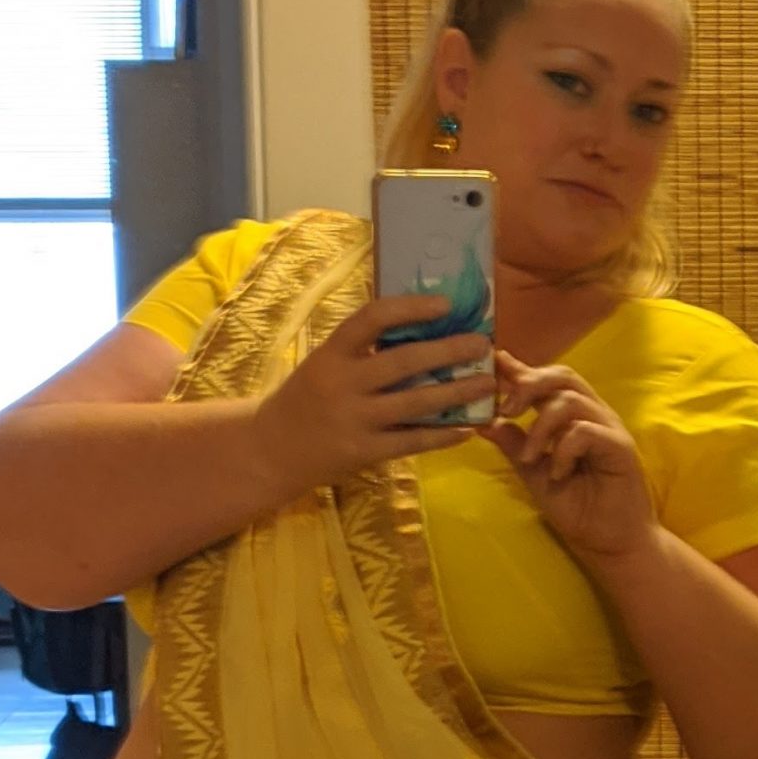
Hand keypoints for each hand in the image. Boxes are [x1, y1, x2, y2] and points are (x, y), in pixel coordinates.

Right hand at [255, 295, 493, 495]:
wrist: (271, 450)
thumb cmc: (307, 398)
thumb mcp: (324, 363)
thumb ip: (362, 349)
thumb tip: (419, 327)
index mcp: (332, 353)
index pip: (372, 318)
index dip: (410, 308)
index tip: (446, 305)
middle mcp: (343, 384)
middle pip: (404, 362)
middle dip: (448, 350)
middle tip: (482, 344)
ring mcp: (354, 420)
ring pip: (415, 404)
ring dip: (456, 392)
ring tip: (486, 383)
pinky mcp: (363, 452)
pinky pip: (411, 442)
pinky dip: (442, 435)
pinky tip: (467, 428)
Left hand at [486, 351, 657, 568]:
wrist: (610, 544)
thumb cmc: (579, 509)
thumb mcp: (534, 475)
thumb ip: (513, 446)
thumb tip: (483, 423)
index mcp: (572, 418)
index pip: (547, 382)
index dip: (521, 368)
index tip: (495, 360)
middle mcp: (592, 415)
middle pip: (563, 376)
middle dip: (529, 384)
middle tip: (505, 409)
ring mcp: (608, 428)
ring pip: (570, 401)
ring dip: (540, 428)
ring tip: (528, 459)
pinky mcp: (620, 446)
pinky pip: (585, 431)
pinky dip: (563, 450)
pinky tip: (557, 474)